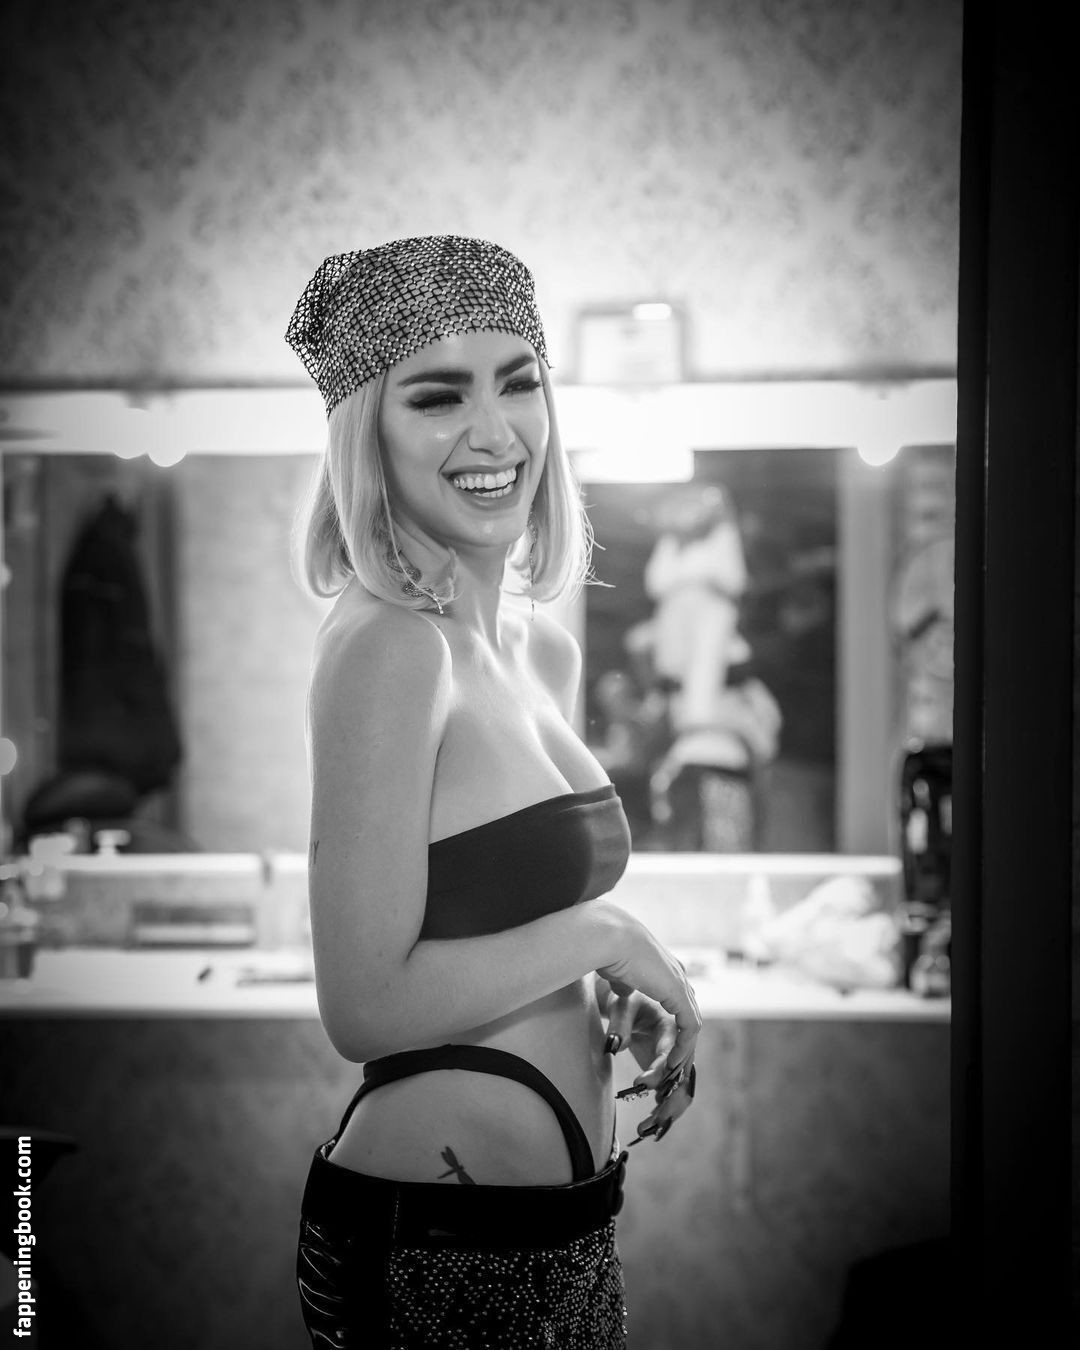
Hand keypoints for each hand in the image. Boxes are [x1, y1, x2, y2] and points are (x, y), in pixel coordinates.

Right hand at [595, 906, 701, 1103]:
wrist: (609, 937)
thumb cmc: (606, 949)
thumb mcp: (617, 972)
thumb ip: (624, 982)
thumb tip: (622, 991)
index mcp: (664, 966)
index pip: (678, 999)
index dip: (673, 1023)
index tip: (663, 1045)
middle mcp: (677, 973)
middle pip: (689, 1013)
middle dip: (682, 1041)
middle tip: (673, 1064)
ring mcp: (680, 982)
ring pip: (692, 1023)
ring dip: (684, 1047)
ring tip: (674, 1069)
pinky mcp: (679, 993)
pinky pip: (690, 1027)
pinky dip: (684, 1046)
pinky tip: (674, 1061)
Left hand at [604, 989, 697, 1143]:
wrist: (631, 997)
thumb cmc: (626, 997)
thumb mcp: (621, 1004)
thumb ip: (619, 1024)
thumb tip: (615, 1047)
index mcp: (673, 1021)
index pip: (674, 1049)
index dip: (662, 1068)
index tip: (641, 1083)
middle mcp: (681, 1042)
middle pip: (683, 1075)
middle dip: (668, 1099)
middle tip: (649, 1121)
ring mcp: (677, 1056)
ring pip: (681, 1087)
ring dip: (668, 1110)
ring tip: (645, 1129)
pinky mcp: (670, 1067)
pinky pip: (674, 1090)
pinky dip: (665, 1107)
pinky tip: (650, 1124)